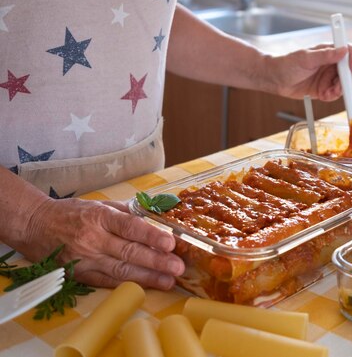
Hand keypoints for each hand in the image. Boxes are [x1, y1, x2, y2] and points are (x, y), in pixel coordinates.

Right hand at [20, 197, 184, 289]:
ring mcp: (85, 259)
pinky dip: (128, 284)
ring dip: (148, 277)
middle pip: (129, 252)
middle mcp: (92, 239)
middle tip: (178, 267)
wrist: (34, 226)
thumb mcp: (99, 204)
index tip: (170, 243)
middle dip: (156, 261)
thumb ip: (127, 212)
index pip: (129, 227)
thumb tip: (156, 217)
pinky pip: (108, 282)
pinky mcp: (79, 275)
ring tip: (169, 281)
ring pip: (121, 270)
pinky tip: (147, 286)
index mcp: (99, 217)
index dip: (151, 236)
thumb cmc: (72, 213)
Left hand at [264, 43, 351, 100]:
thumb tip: (343, 50)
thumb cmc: (286, 64)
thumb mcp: (306, 58)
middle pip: (348, 71)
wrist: (273, 79)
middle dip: (345, 80)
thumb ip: (326, 55)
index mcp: (328, 52)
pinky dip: (331, 96)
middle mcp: (330, 64)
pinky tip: (323, 96)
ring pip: (342, 84)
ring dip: (338, 90)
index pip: (349, 52)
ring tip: (327, 92)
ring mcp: (327, 77)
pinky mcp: (322, 88)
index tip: (350, 68)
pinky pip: (333, 94)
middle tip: (338, 86)